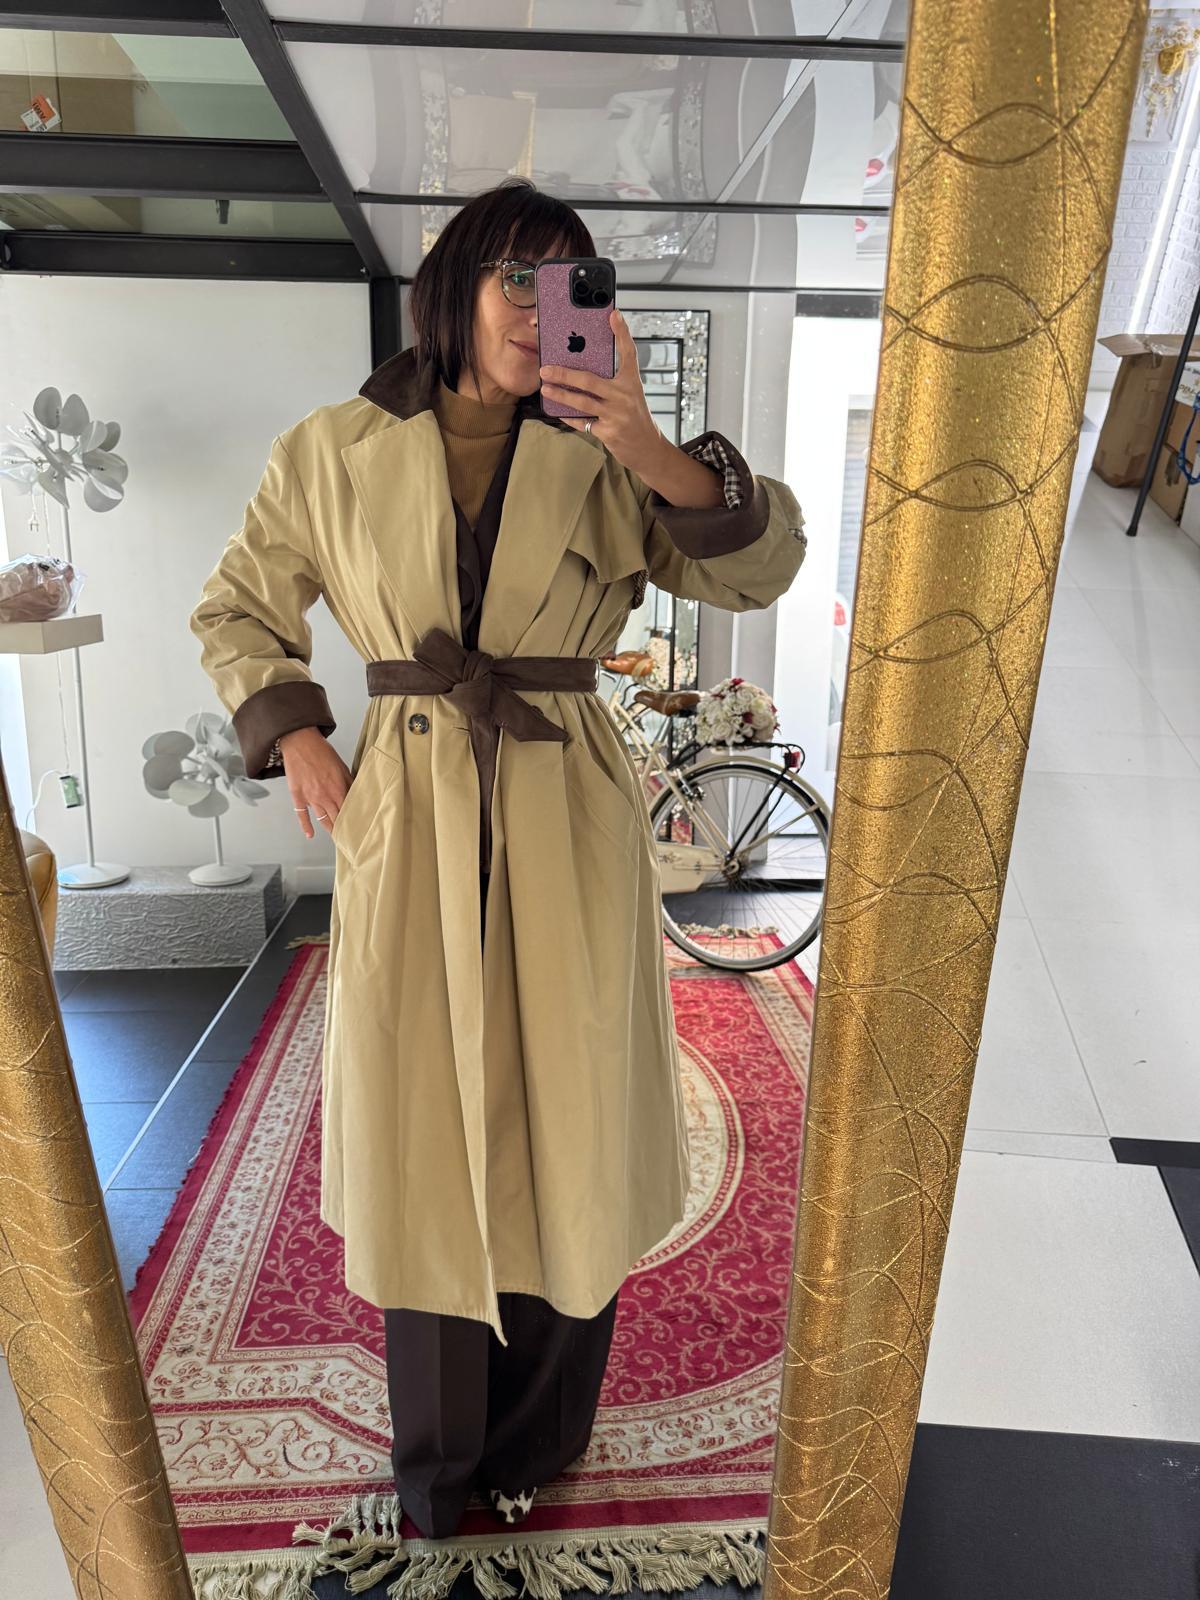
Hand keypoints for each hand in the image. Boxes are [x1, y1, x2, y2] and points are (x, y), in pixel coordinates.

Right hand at [279, 727, 352, 837]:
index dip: (355, 821)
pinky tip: (310, 835)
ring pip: (322, 819)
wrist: (300, 742)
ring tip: (337, 838)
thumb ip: (349, 782)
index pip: (350, 811)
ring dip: (330, 829)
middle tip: (350, 838)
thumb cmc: (321, 751)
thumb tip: (359, 793)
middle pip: (337, 819)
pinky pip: (301, 815)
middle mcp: (325, 796)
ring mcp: (310, 798)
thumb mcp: (341, 765)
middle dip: (344, 829)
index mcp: (338, 788)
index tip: (360, 829)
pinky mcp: (298, 796)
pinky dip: (306, 826)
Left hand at [538, 307, 663, 476]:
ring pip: (582, 402)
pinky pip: (582, 422)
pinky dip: (568, 416)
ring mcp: (616, 415)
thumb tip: (584, 366)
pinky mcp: (608, 432)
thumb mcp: (630, 394)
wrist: (647, 448)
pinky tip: (557, 410)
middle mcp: (624, 396)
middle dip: (565, 374)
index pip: (628, 353)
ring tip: (546, 387)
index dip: (622, 333)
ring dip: (560, 395)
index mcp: (632, 383)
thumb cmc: (636, 417)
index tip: (614, 314)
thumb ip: (612, 381)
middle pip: (590, 380)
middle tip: (546, 368)